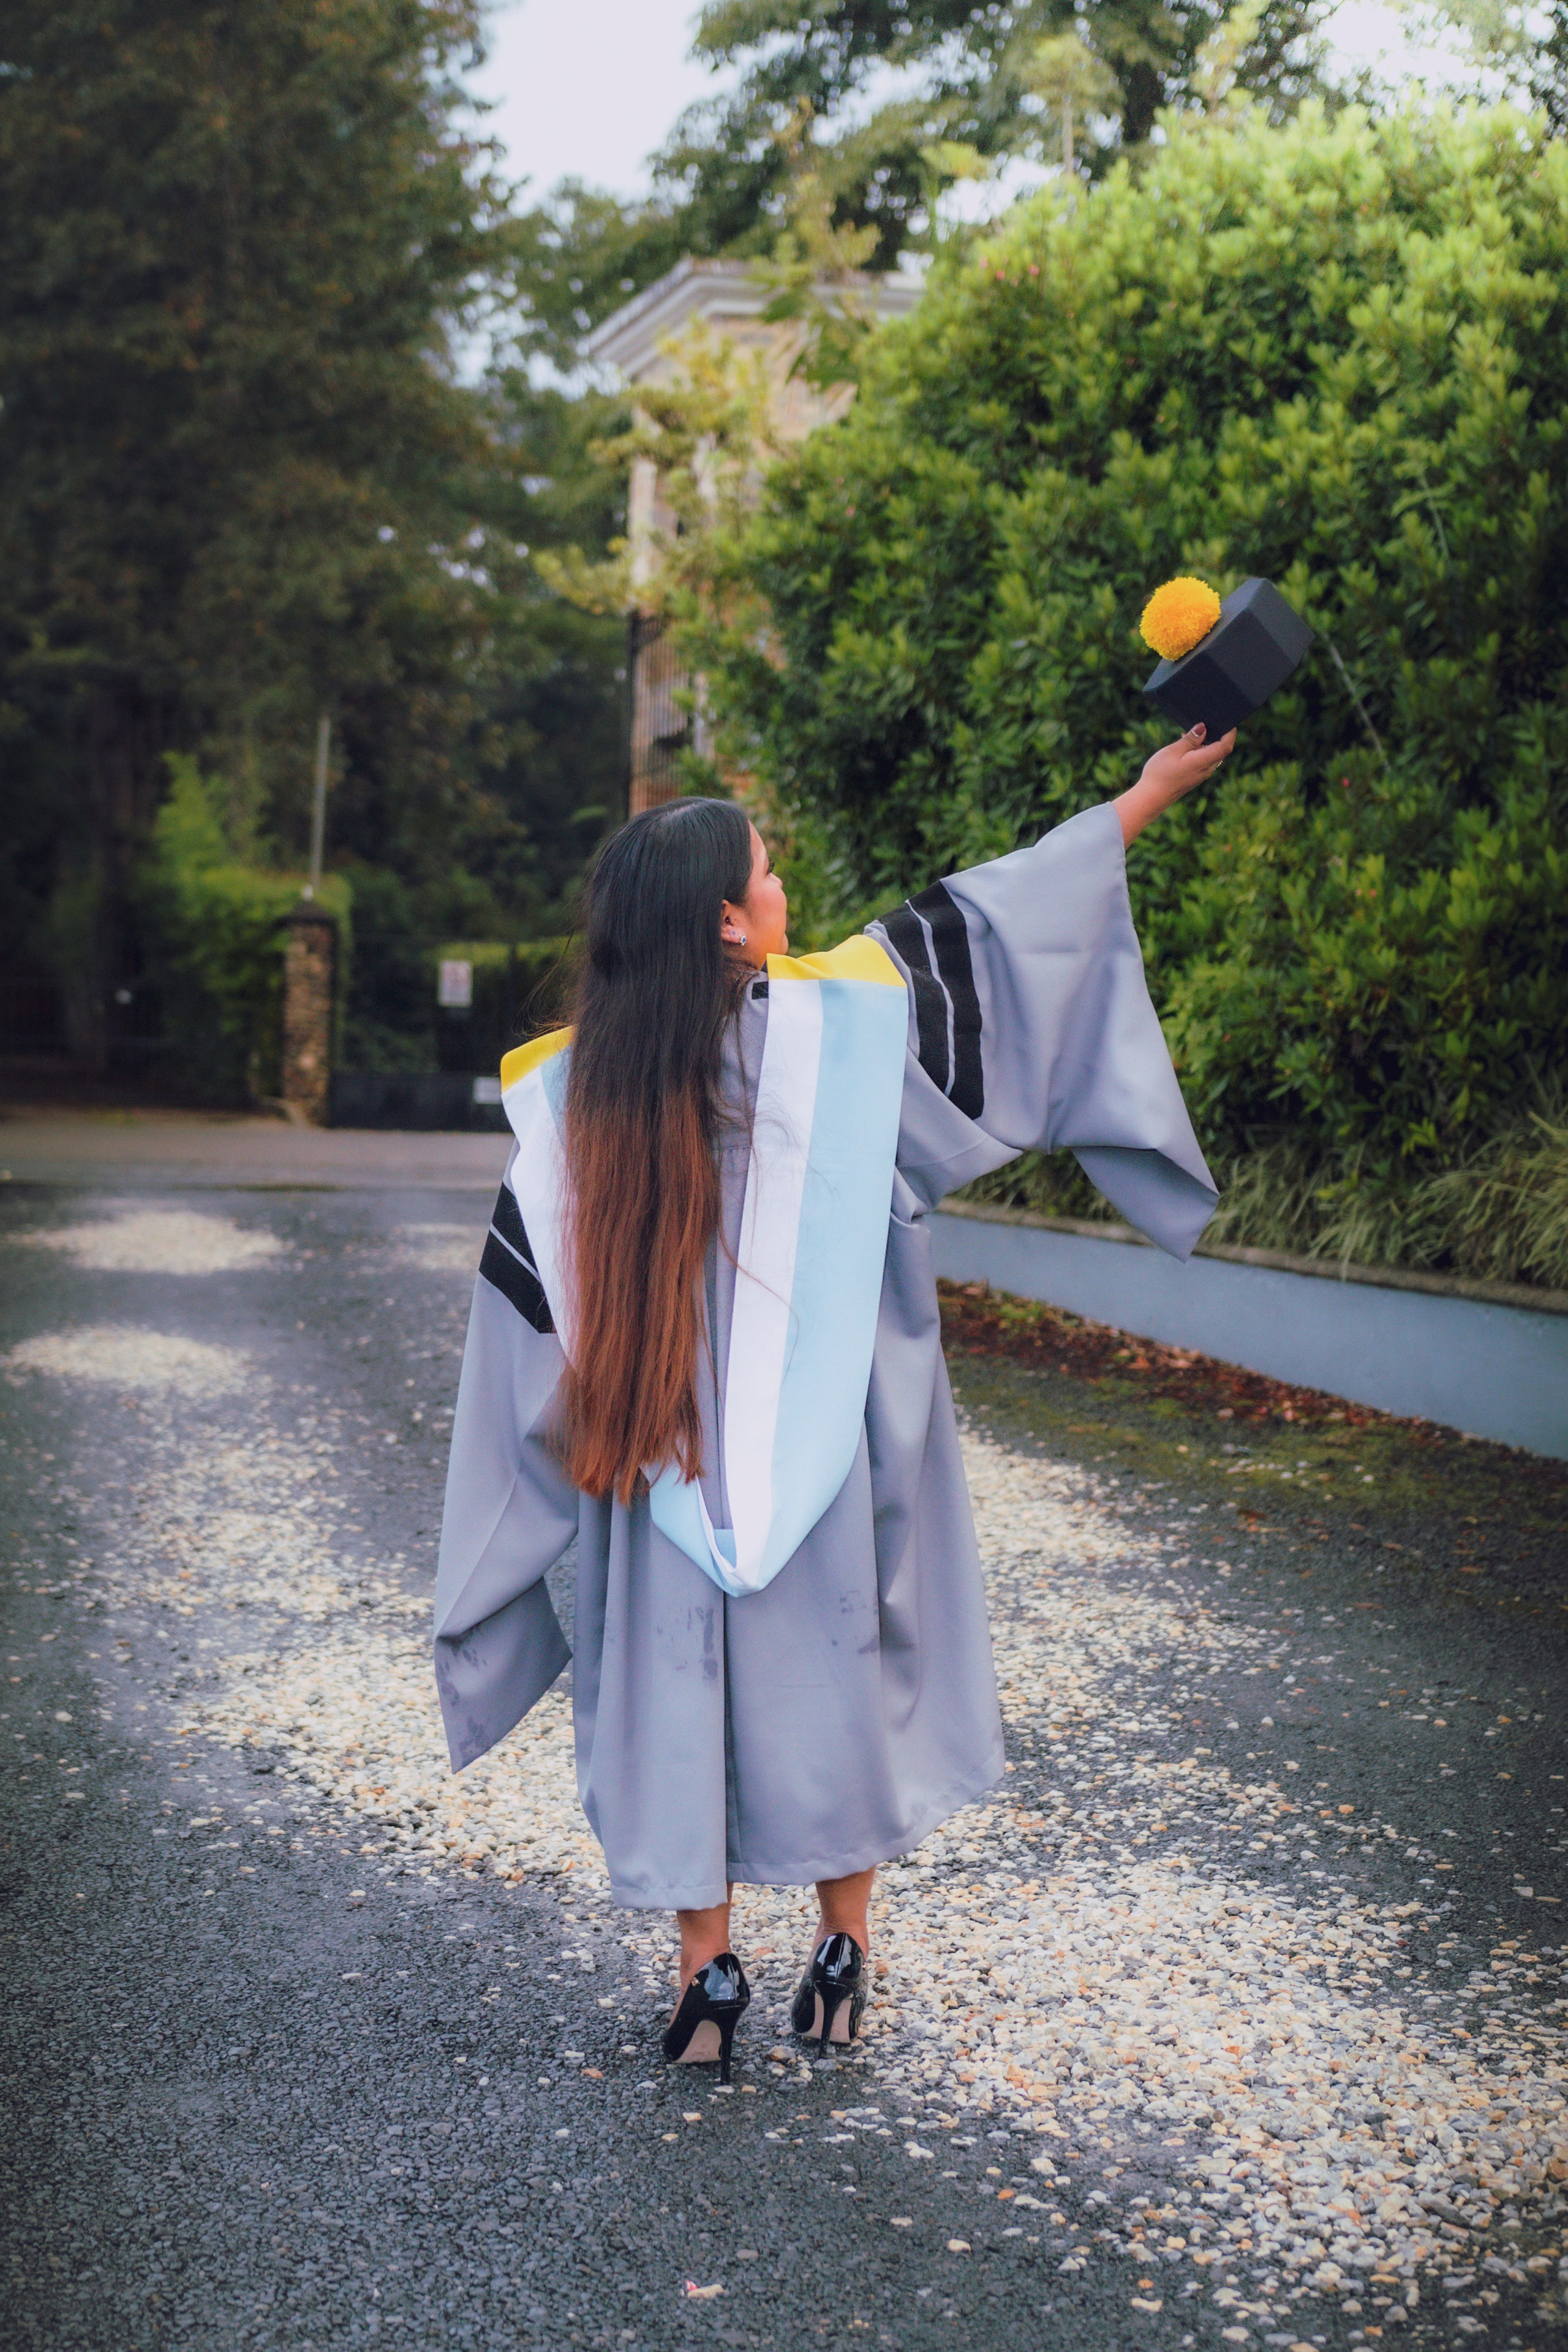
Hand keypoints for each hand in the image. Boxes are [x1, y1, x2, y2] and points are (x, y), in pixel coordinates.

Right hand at [1115, 720, 1235, 846]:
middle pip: (1221, 750)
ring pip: (1213, 755)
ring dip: (1207, 742)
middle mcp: (1206, 769)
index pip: (1225, 746)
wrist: (1151, 798)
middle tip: (1208, 721)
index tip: (1227, 721)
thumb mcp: (1173, 751)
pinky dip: (1200, 750)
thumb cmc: (1159, 774)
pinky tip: (1186, 746)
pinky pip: (1204, 761)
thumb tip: (1203, 727)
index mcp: (1202, 761)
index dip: (1230, 732)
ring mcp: (1201, 775)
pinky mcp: (1195, 777)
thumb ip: (1191, 739)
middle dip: (1219, 735)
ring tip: (1192, 733)